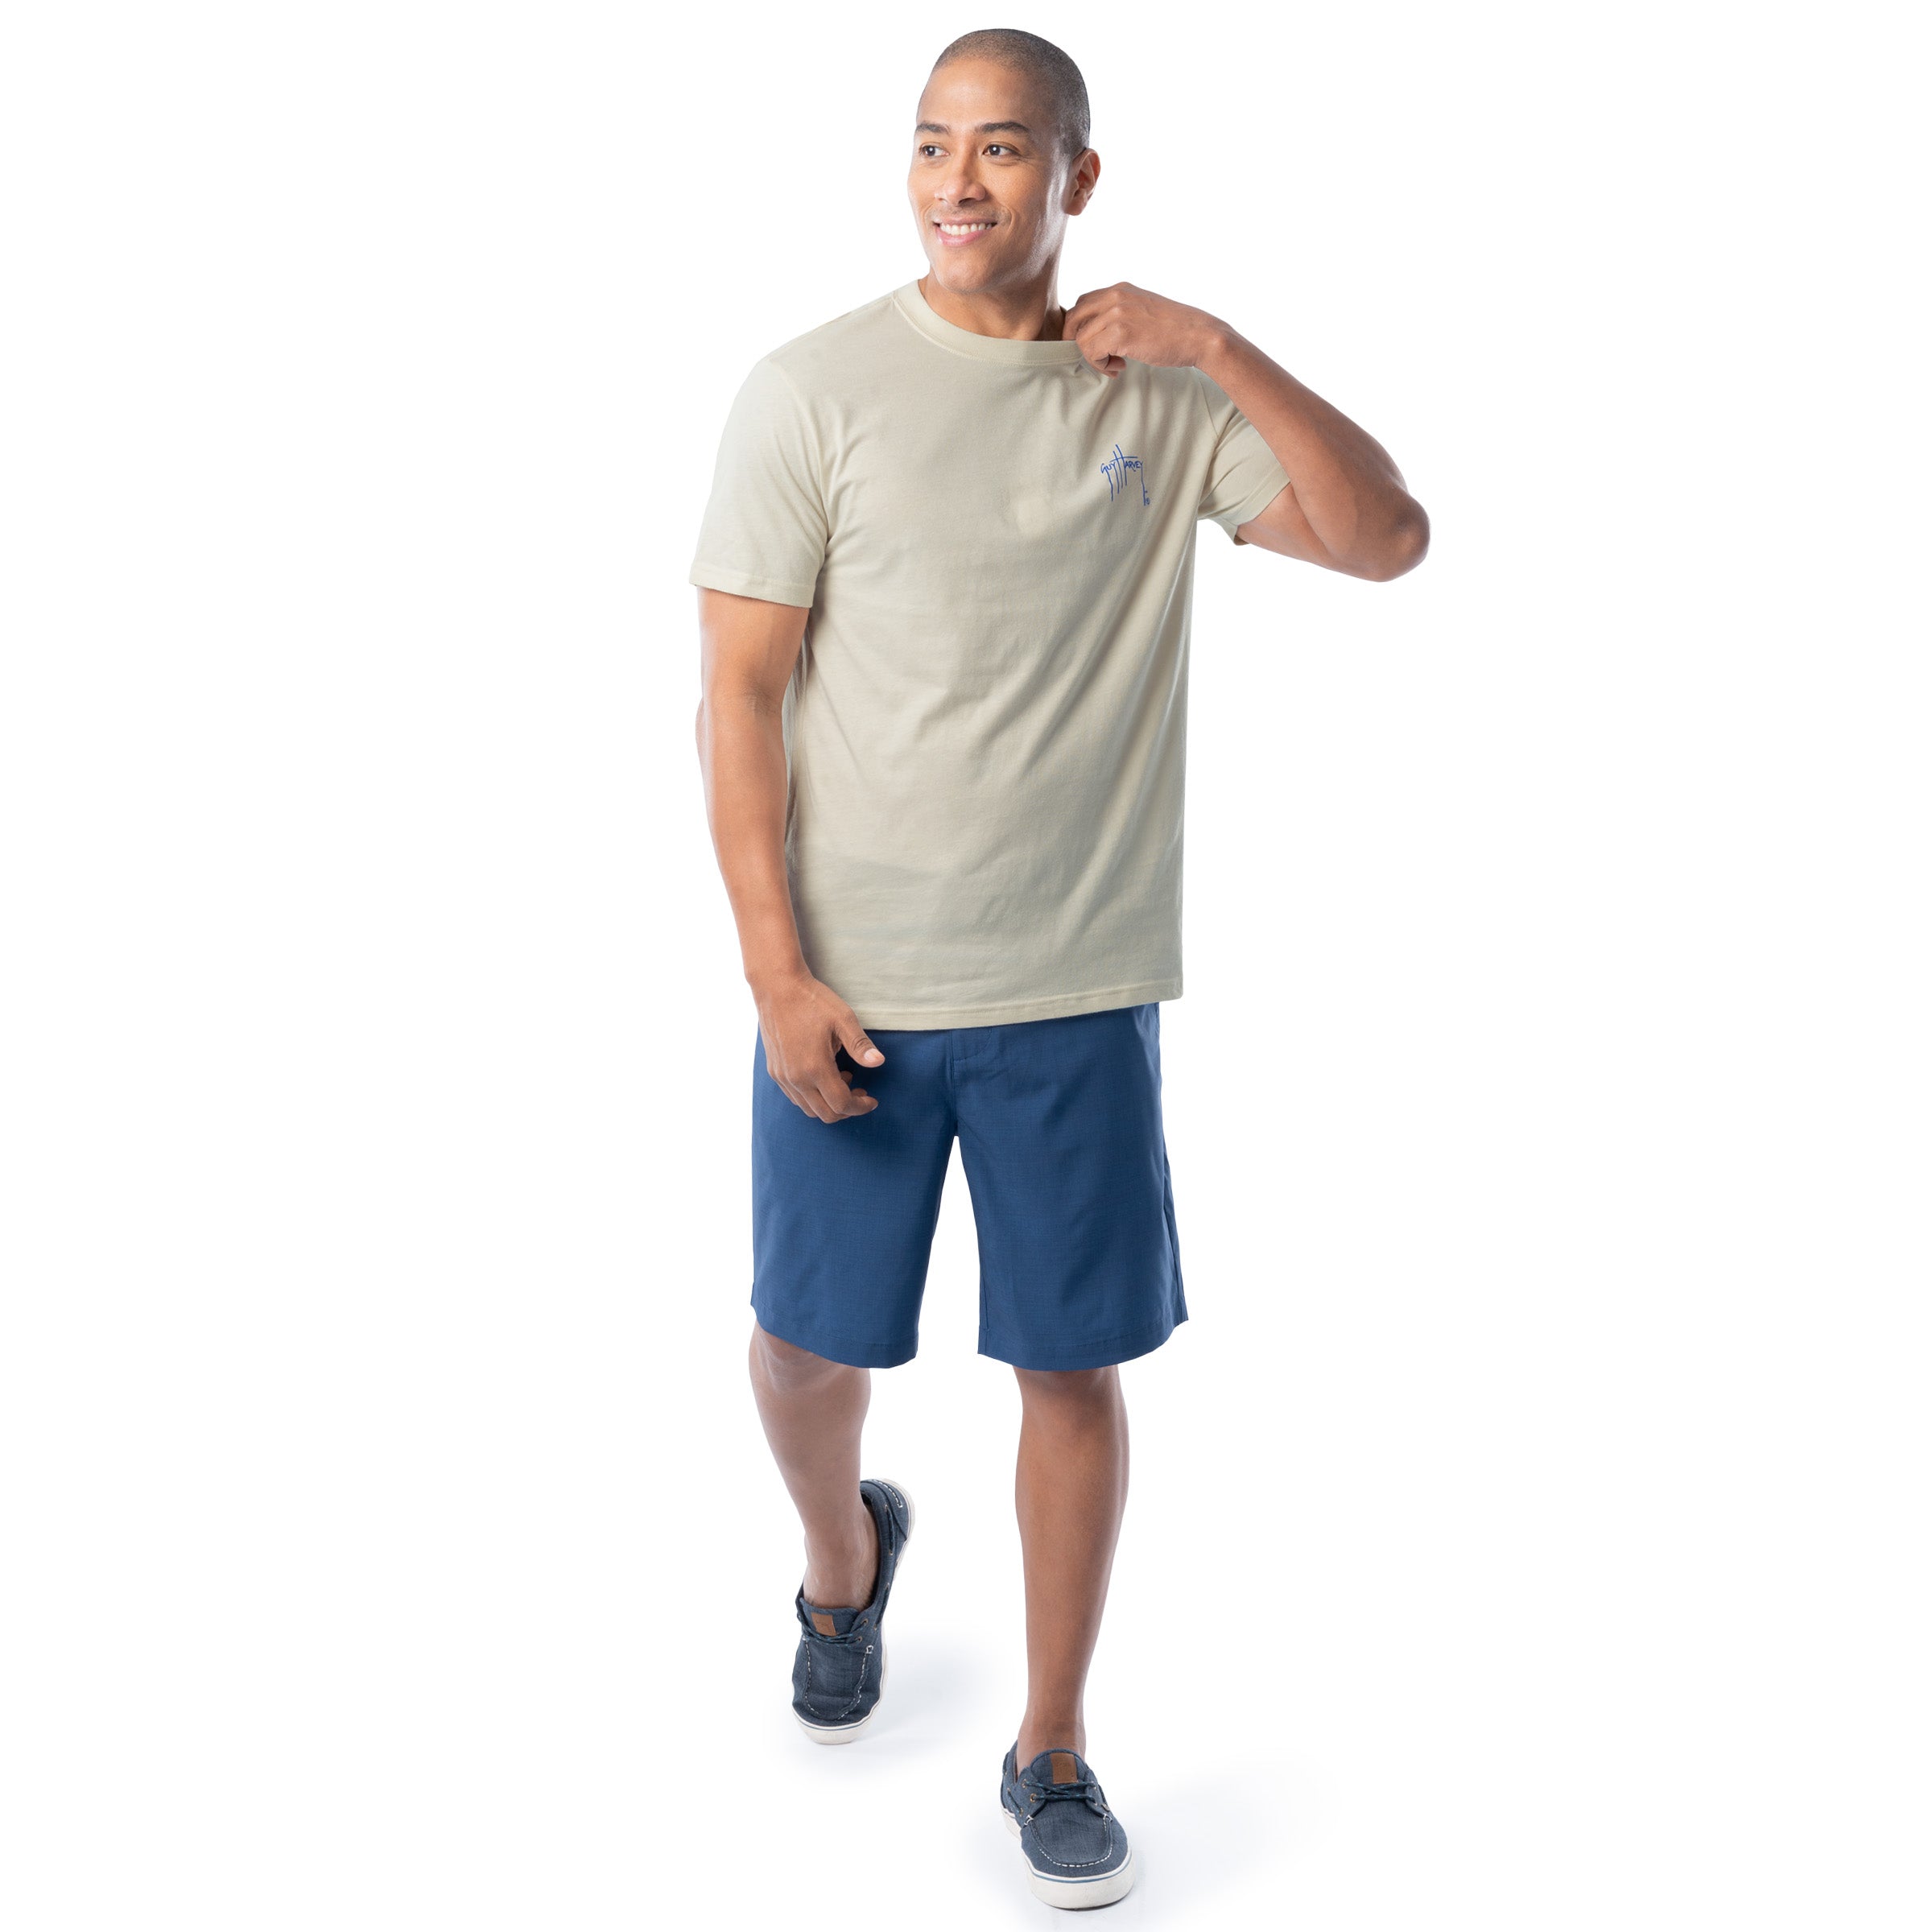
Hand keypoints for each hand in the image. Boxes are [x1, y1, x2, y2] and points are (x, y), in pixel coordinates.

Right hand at [752, 969, 884, 1122]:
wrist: (777, 988)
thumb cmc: (812, 1001)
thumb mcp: (843, 1019)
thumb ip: (860, 1045)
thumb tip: (878, 1062)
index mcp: (815, 1067)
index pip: (842, 1104)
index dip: (860, 1107)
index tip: (872, 1100)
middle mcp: (796, 1078)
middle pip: (826, 1114)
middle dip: (847, 1109)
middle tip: (860, 1092)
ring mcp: (782, 1076)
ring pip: (809, 1108)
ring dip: (829, 1103)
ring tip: (843, 1079)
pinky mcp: (775, 1071)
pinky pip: (795, 1097)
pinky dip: (813, 1096)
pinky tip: (823, 1075)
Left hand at [1063, 282, 1223, 378]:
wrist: (1200, 336)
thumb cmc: (1175, 330)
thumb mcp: (1143, 311)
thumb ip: (1120, 315)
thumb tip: (1096, 333)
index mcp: (1120, 289)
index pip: (1082, 304)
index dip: (1081, 327)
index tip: (1094, 345)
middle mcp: (1115, 296)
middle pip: (1073, 318)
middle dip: (1077, 342)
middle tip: (1096, 357)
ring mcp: (1117, 313)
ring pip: (1081, 339)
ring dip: (1093, 358)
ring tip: (1115, 365)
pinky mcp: (1120, 332)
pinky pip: (1091, 351)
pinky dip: (1100, 365)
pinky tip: (1119, 367)